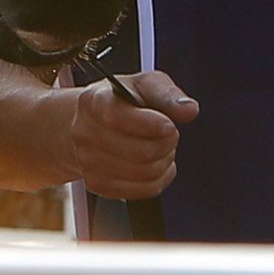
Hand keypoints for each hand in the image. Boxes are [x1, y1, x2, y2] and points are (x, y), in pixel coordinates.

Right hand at [55, 71, 197, 196]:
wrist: (94, 123)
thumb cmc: (124, 101)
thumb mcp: (145, 85)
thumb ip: (168, 93)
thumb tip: (189, 109)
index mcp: (93, 101)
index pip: (117, 117)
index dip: (149, 124)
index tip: (169, 125)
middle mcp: (84, 132)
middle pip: (139, 151)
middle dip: (167, 143)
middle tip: (170, 133)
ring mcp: (88, 161)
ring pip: (145, 173)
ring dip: (165, 160)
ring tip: (163, 147)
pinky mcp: (98, 185)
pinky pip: (143, 190)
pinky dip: (160, 179)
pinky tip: (157, 163)